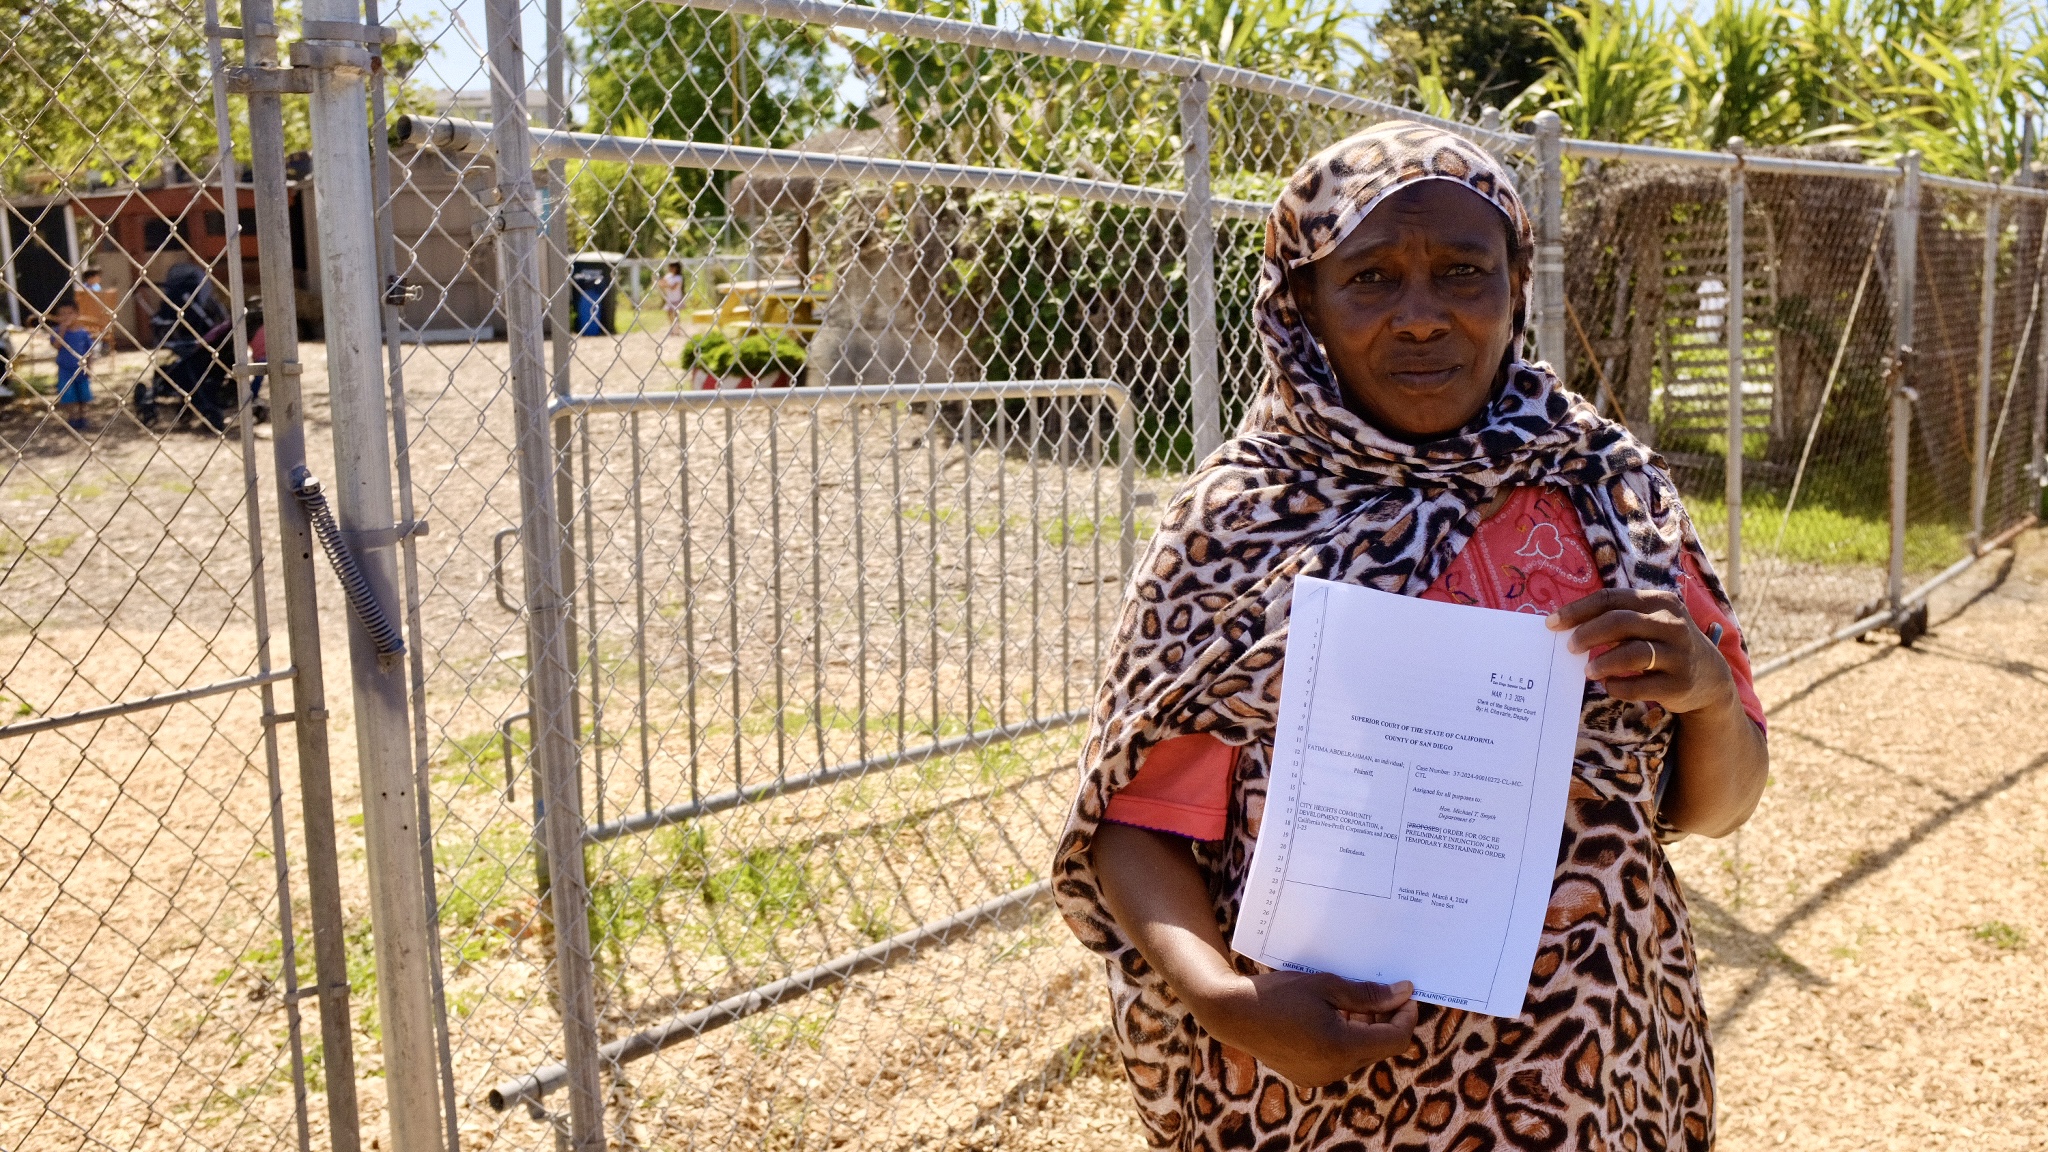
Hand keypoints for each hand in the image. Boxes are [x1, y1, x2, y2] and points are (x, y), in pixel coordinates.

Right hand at [1186, 971, 1418, 1086]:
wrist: (1233, 1013)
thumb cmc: (1278, 994)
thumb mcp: (1327, 986)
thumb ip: (1368, 995)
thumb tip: (1403, 994)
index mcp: (1342, 1047)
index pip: (1395, 1039)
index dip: (1406, 1016)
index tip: (1405, 994)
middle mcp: (1335, 1069)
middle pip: (1379, 1048)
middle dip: (1385, 1021)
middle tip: (1379, 992)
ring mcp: (1321, 1076)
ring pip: (1360, 1054)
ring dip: (1364, 1029)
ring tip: (1350, 1001)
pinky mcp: (1309, 1076)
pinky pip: (1341, 1059)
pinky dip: (1345, 1039)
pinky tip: (1332, 1016)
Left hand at [1548, 587, 1736, 715]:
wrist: (1711, 679)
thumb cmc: (1666, 645)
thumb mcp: (1652, 622)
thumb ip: (1619, 618)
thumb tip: (1569, 626)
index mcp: (1660, 602)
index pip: (1612, 598)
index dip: (1578, 610)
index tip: (1552, 623)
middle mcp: (1672, 624)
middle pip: (1620, 622)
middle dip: (1587, 633)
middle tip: (1569, 647)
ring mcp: (1679, 654)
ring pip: (1632, 653)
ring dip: (1603, 662)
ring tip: (1587, 670)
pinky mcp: (1679, 684)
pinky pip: (1640, 685)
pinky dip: (1618, 686)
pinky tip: (1610, 685)